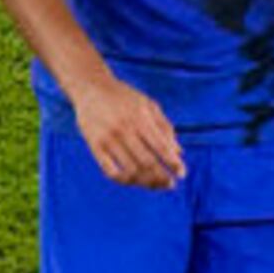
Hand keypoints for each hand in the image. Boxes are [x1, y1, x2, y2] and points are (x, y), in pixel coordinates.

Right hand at [70, 74, 184, 189]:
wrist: (90, 87)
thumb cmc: (125, 97)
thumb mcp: (149, 105)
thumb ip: (165, 127)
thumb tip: (179, 152)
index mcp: (140, 119)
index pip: (161, 147)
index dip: (173, 163)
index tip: (182, 174)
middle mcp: (124, 130)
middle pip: (147, 162)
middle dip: (162, 177)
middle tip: (170, 185)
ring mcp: (108, 139)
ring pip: (129, 170)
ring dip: (145, 182)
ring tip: (155, 185)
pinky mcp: (94, 145)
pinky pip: (109, 170)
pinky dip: (123, 180)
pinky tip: (132, 181)